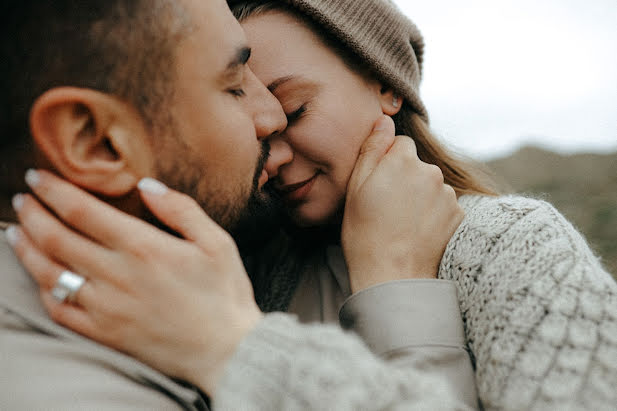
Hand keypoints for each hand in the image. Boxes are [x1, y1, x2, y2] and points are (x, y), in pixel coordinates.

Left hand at [8, 170, 262, 394]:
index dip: (53, 191)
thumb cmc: (225, 293)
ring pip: (50, 274)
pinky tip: (41, 278)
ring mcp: (106, 308)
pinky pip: (61, 311)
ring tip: (16, 232)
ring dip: (27, 249)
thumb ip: (181, 209)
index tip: (38, 177)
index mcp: (143, 248)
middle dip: (32, 214)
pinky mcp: (105, 333)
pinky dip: (44, 291)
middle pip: (56, 239)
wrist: (226, 351)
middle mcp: (117, 276)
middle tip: (23, 199)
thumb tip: (146, 184)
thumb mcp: (217, 242)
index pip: (82, 211)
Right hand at [342, 116, 463, 292]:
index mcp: (403, 160)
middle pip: (416, 164)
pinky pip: (443, 204)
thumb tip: (383, 121)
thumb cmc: (365, 233)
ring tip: (402, 222)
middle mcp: (430, 171)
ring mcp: (447, 194)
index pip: (399, 144)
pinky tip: (416, 230)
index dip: (386, 162)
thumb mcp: (356, 188)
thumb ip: (371, 149)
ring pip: (430, 184)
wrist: (392, 276)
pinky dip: (432, 213)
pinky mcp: (458, 214)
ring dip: (420, 195)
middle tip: (387, 206)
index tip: (377, 184)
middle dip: (405, 177)